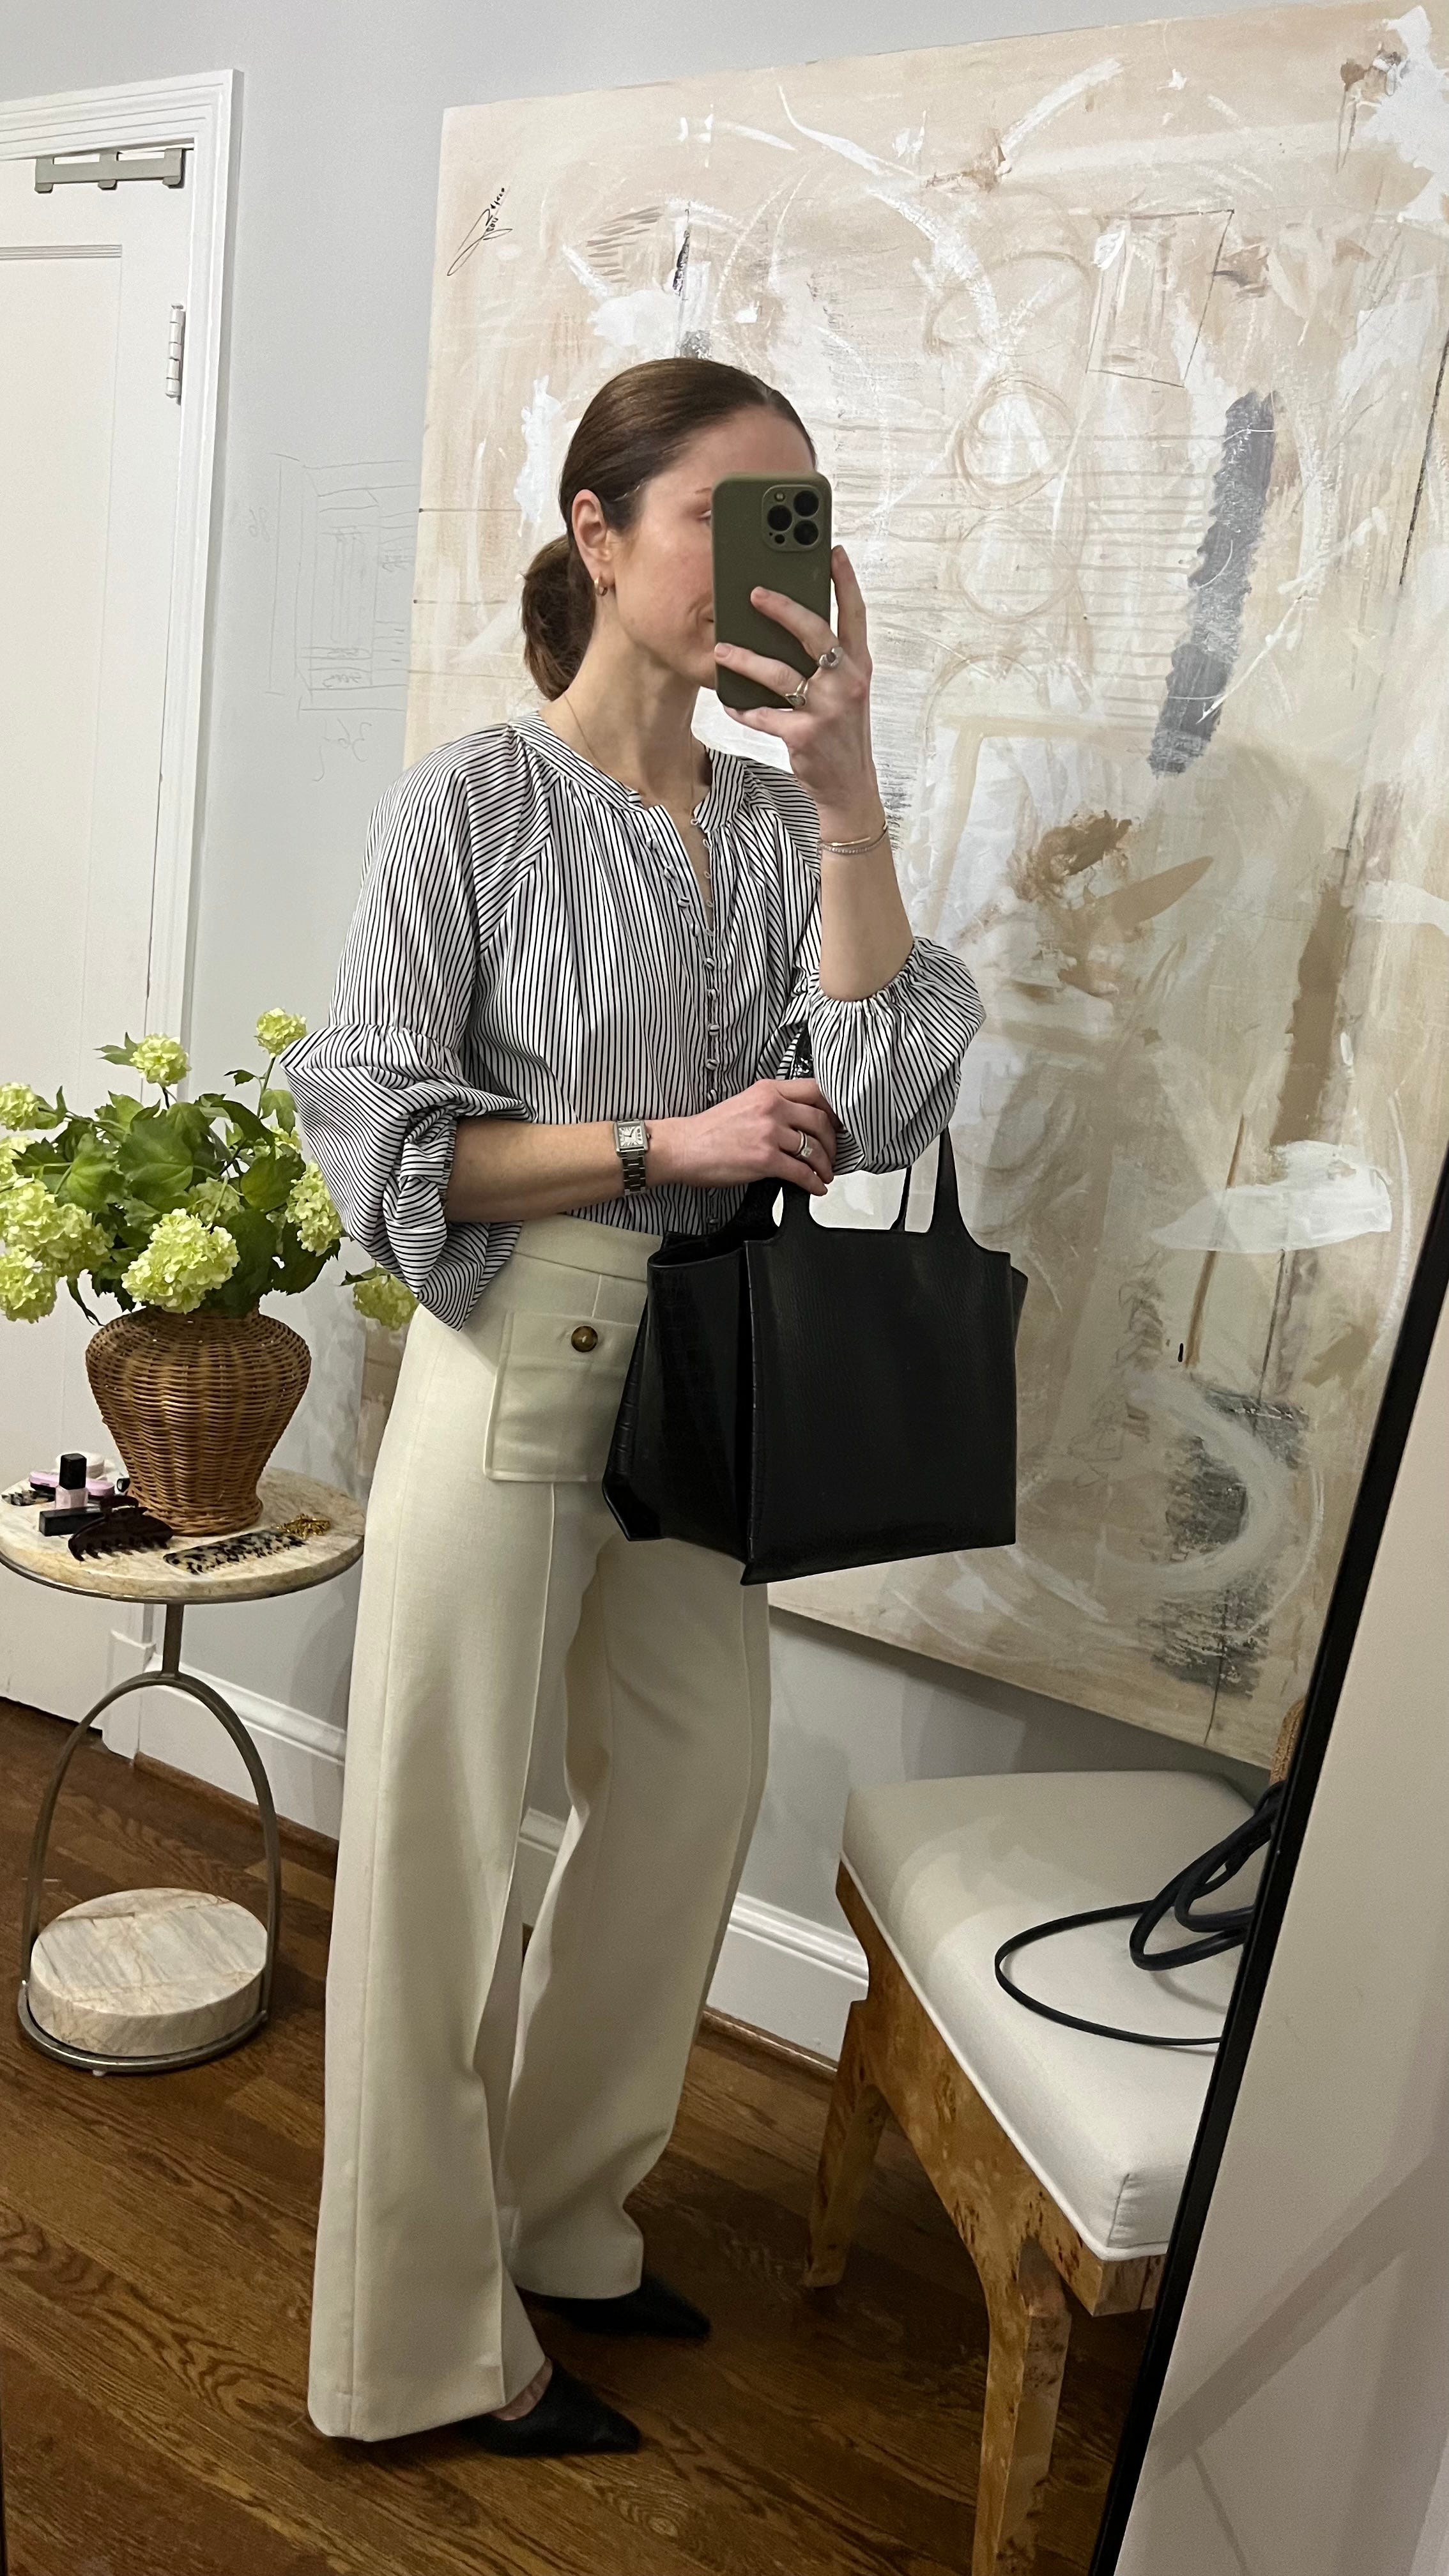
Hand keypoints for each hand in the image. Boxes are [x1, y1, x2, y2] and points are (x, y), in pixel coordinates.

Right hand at [649, 1079, 838, 1196]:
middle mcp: (771, 1107)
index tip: (838, 1123)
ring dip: (825, 1165)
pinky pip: (800, 1172)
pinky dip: (813, 1182)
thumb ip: (773, 1105)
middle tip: (833, 1154)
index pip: (815, 1090)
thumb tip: (799, 1121)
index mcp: (768, 1090)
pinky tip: (814, 1186)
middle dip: (832, 1142)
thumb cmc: (708, 1130)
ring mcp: (768, 1133)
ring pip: (813, 1148)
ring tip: (825, 1174)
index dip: (834, 1109)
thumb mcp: (744, 1103)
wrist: (682, 1147)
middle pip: (820, 1120)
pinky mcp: (764, 1159)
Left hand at [713, 545, 882, 837]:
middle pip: (815, 633)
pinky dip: (743, 708)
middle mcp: (847, 683)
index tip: (833, 551)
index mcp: (859, 667)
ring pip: (780, 674)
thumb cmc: (841, 733)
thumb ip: (828, 662)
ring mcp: (827, 710)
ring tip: (722, 651)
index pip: (855, 615)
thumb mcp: (846, 692)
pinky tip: (729, 702)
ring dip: (746, 660)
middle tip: (755, 593)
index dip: (846, 581)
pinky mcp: (804, 735)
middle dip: (784, 608)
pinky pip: (764, 715)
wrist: (849, 786)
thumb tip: (791, 626)